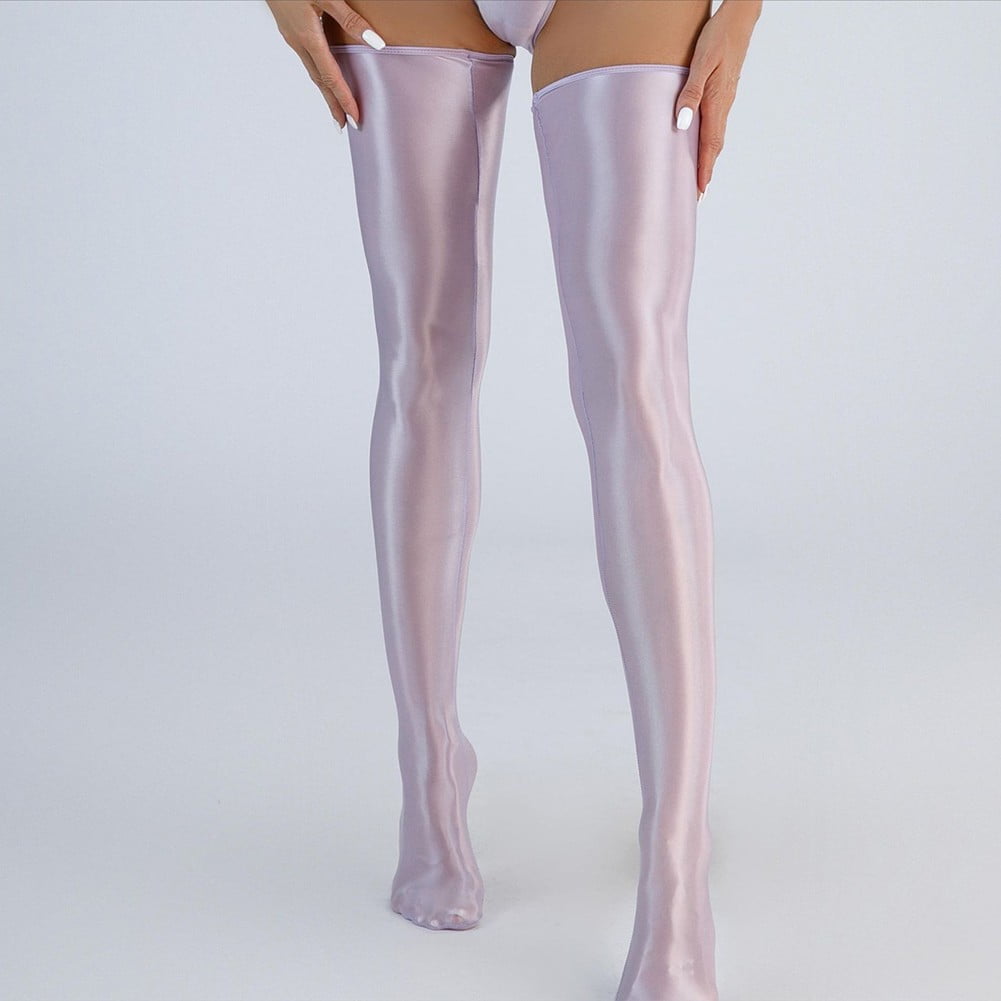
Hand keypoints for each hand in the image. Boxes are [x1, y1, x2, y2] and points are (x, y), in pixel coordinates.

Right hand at [265, 1, 385, 129]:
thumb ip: (350, 19)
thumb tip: (374, 42)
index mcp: (307, 37)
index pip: (330, 78)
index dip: (344, 99)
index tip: (355, 118)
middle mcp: (297, 41)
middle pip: (319, 82)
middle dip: (333, 104)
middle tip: (344, 123)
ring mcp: (290, 36)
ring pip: (311, 71)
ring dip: (324, 91)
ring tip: (335, 106)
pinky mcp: (288, 27)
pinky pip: (306, 59)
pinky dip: (317, 73)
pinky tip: (322, 74)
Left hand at [674, 0, 761, 198]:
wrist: (739, 18)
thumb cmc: (718, 36)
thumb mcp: (700, 63)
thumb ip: (690, 93)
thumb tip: (681, 124)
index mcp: (717, 102)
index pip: (710, 145)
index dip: (704, 169)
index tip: (700, 191)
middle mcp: (724, 105)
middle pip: (715, 146)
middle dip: (706, 171)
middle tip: (698, 194)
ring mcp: (726, 99)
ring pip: (716, 136)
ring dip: (708, 158)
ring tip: (699, 176)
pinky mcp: (724, 92)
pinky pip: (716, 124)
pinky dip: (709, 141)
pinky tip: (703, 144)